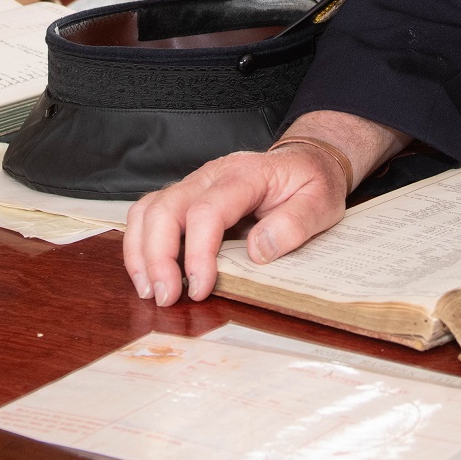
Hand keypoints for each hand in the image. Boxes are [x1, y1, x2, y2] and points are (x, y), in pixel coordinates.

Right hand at [121, 110, 402, 304]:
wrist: (305, 161)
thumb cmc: (311, 183)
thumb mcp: (321, 202)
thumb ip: (294, 224)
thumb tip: (257, 251)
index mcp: (245, 174)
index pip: (207, 210)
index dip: (198, 253)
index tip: (200, 289)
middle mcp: (211, 175)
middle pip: (166, 209)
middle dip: (158, 257)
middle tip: (165, 298)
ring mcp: (193, 183)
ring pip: (149, 209)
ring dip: (141, 251)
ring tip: (150, 290)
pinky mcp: (185, 196)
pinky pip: (148, 213)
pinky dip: (139, 243)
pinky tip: (146, 273)